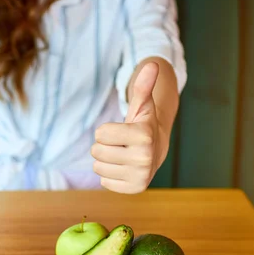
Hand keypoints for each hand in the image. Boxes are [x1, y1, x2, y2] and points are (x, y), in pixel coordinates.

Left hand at [91, 62, 168, 193]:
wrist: (157, 151)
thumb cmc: (143, 125)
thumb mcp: (141, 105)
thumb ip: (143, 86)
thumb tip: (152, 64)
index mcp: (144, 136)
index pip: (100, 134)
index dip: (106, 131)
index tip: (121, 132)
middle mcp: (144, 158)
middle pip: (96, 152)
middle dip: (104, 146)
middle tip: (120, 145)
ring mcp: (140, 177)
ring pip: (98, 168)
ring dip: (106, 161)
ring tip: (122, 156)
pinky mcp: (134, 189)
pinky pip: (104, 182)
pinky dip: (110, 175)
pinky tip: (123, 168)